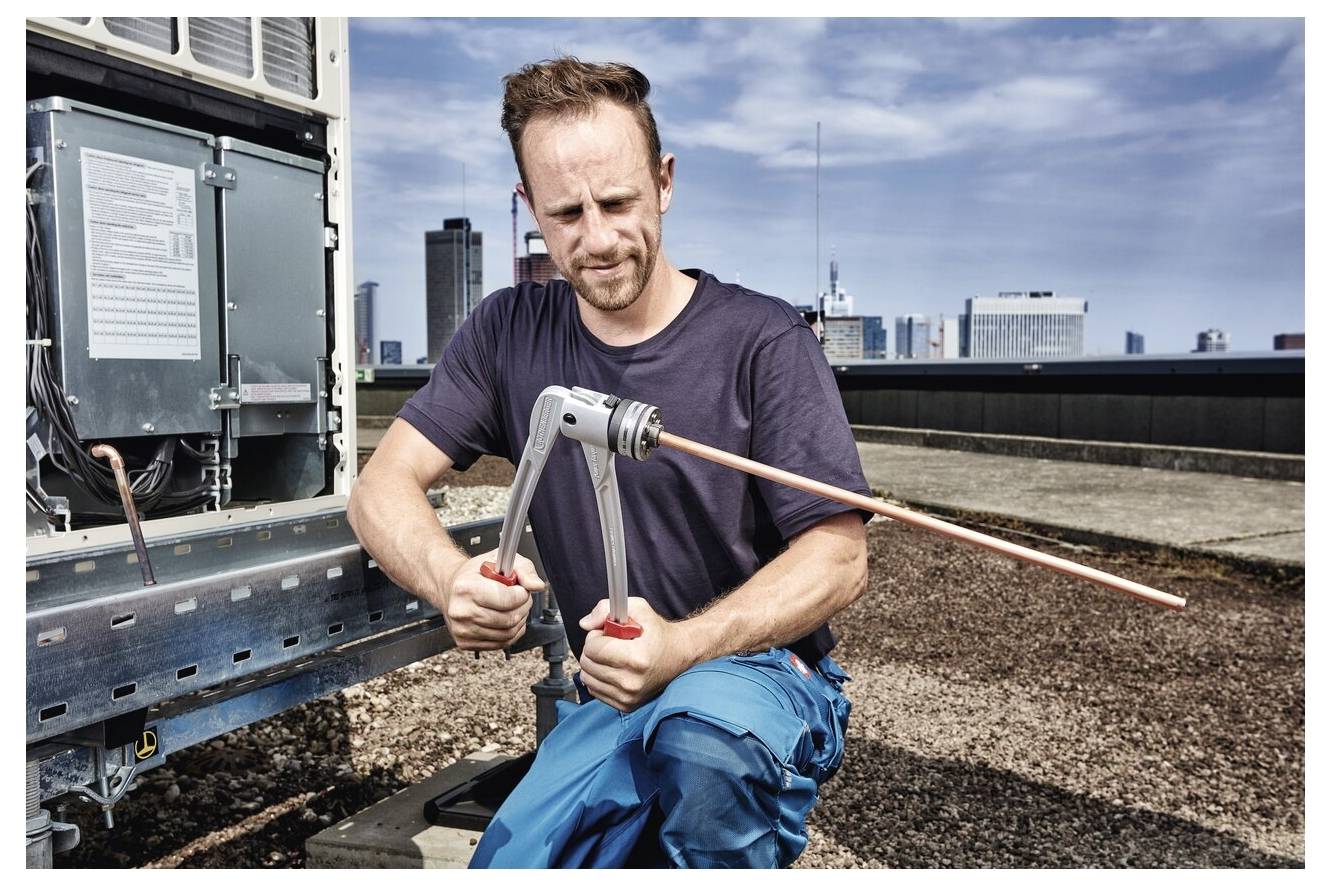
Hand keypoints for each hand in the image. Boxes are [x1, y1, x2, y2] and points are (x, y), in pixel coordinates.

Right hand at [440, 550, 543, 650]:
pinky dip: (511, 632)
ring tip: (514, 607)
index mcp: (466, 587)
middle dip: (523, 607)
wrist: (451, 587)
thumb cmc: (475, 574)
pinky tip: (507, 619)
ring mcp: (462, 630)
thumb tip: (536, 585)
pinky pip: (501, 643)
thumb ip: (524, 570)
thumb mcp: (500, 560)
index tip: (521, 589)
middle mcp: (461, 611)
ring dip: (519, 620)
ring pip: (507, 633)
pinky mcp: (466, 643)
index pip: (506, 600)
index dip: (522, 594)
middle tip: (520, 598)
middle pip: (508, 619)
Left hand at [577, 597, 694, 711]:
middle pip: (587, 663)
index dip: (596, 636)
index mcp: (636, 658)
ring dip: (594, 664)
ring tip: (612, 657)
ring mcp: (628, 696)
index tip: (608, 633)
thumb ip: (606, 609)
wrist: (679, 655)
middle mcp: (631, 682)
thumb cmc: (657, 632)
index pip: (592, 648)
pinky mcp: (625, 705)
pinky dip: (598, 678)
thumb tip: (585, 624)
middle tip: (610, 644)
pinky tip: (613, 669)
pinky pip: (594, 690)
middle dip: (594, 649)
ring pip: (587, 678)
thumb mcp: (637, 608)